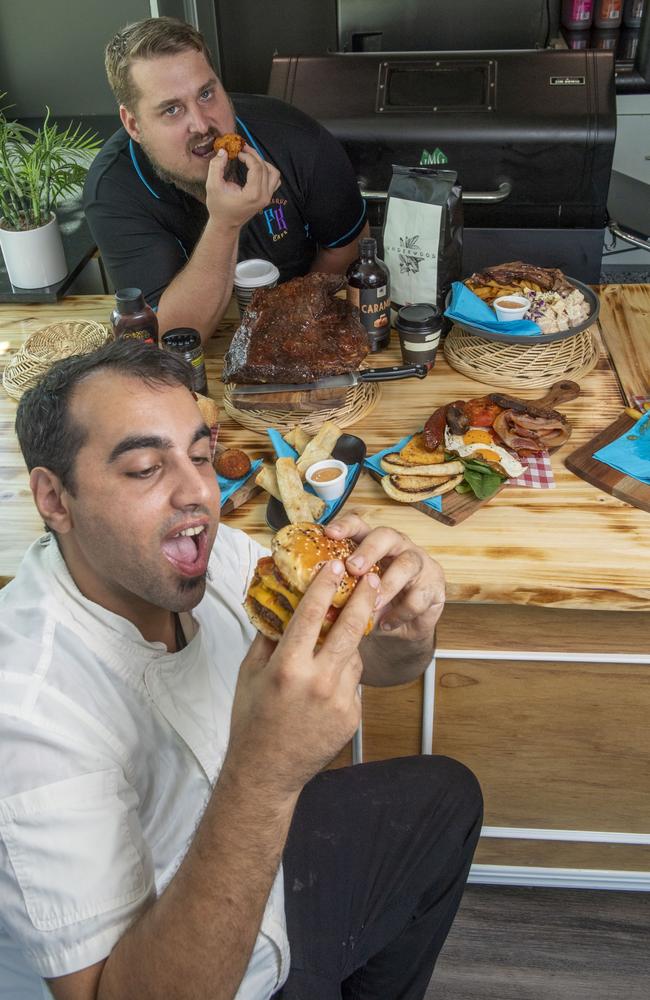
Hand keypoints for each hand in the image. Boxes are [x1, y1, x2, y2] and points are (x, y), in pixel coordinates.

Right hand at [206, 144, 280, 229]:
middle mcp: (264, 196)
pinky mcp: (267, 198)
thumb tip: (223, 151)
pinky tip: (256, 168)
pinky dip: (268, 171)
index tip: (237, 152)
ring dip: (263, 162)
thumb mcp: (212, 186)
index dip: (248, 155)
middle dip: (254, 155)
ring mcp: (267, 198)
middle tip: (243, 148)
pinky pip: (274, 180)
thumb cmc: (218, 207)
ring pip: (274, 173)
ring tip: (250, 157)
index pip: (257, 167)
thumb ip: (216, 167)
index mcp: (253, 194)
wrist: (226, 224)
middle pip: (265, 167)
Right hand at [225, 558, 379, 799]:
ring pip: (354, 657)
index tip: (336, 565)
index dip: (325, 586)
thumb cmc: (252, 719)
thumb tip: (279, 604)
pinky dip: (343, 677)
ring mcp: (339, 701)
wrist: (267, 771)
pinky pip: (353, 684)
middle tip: (373, 579)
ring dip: (348, 645)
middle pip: (349, 629)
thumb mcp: (250, 673)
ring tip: (333, 645)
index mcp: (287, 668)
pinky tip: (325, 687)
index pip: (310, 615)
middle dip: (363, 599)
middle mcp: (317, 682)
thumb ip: (267, 638)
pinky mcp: (352, 717)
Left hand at [324, 514, 444, 642]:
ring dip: (388, 585)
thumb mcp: (353, 597)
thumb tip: (308, 598)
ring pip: (407, 563)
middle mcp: (396, 547)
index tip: (329, 533)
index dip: (345, 525)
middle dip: (369, 550)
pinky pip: (420, 596)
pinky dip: (401, 612)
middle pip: (386, 535)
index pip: (359, 524)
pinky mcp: (435, 585)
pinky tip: (387, 623)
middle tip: (353, 567)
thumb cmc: (372, 605)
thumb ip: (338, 592)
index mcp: (371, 544)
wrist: (402, 630)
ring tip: (372, 603)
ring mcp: (419, 563)